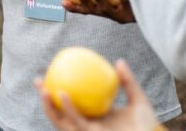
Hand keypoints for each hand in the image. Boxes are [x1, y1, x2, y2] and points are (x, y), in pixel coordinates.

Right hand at [38, 59, 159, 130]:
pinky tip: (62, 94)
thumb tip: (119, 60)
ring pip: (60, 121)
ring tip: (44, 89)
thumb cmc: (147, 125)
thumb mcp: (137, 99)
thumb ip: (128, 81)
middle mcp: (87, 127)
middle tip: (38, 81)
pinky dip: (67, 109)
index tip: (54, 75)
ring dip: (48, 106)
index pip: (73, 105)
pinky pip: (75, 122)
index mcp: (95, 119)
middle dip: (45, 99)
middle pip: (60, 114)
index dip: (59, 92)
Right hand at [62, 0, 134, 23]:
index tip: (63, 1)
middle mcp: (110, 13)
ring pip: (105, 8)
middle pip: (92, 10)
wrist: (154, 6)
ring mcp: (120, 14)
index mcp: (104, 9)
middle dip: (85, 0)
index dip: (74, 7)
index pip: (86, 9)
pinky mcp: (131, 12)